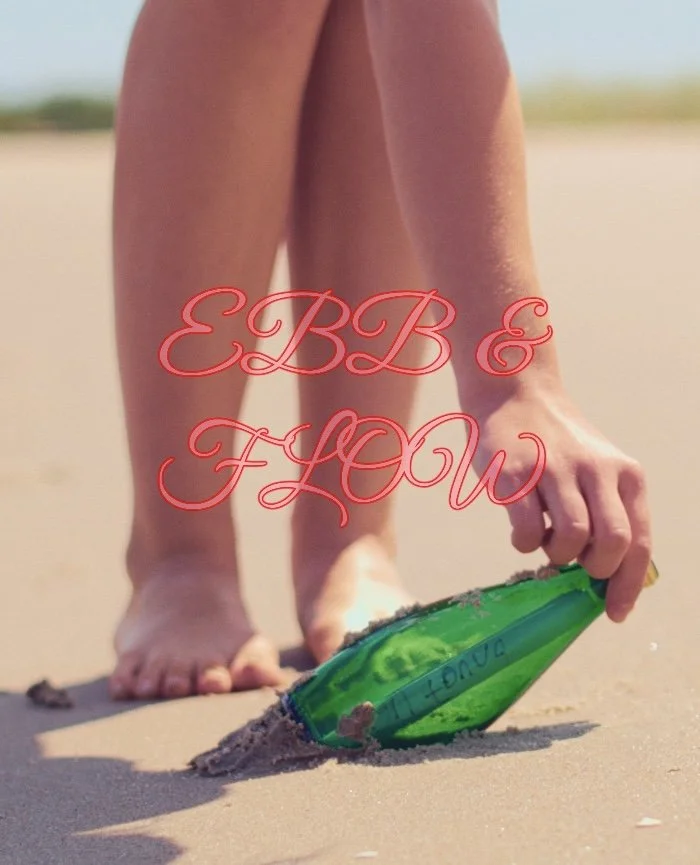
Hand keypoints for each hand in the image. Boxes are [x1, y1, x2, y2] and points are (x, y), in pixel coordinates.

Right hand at [471, 388, 651, 621]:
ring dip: (558, 555)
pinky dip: (526, 544)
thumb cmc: (558, 446)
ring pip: (573, 538)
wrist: (515, 395)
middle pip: (613, 541)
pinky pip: (528, 532)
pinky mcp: (515, 475)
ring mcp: (554, 470)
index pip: (639, 539)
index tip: (616, 612)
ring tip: (546, 541)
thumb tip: (609, 576)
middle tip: (575, 564)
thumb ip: (609, 511)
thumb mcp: (598, 469)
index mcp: (624, 473)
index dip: (629, 584)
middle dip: (595, 569)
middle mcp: (595, 469)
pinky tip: (522, 531)